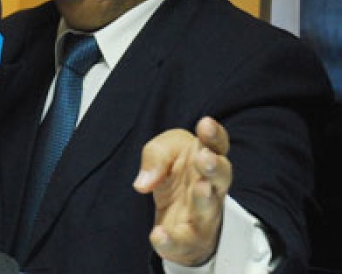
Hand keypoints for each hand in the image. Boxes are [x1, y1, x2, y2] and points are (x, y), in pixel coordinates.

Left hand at [133, 116, 231, 265]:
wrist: (176, 216)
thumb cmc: (176, 173)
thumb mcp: (163, 152)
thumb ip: (156, 156)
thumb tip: (144, 182)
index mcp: (207, 158)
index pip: (216, 144)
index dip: (214, 135)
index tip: (205, 124)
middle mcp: (212, 186)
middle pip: (221, 176)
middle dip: (214, 167)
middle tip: (205, 158)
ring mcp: (204, 214)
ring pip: (209, 208)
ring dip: (205, 198)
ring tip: (200, 188)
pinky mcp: (189, 239)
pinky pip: (182, 241)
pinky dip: (170, 240)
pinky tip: (157, 234)